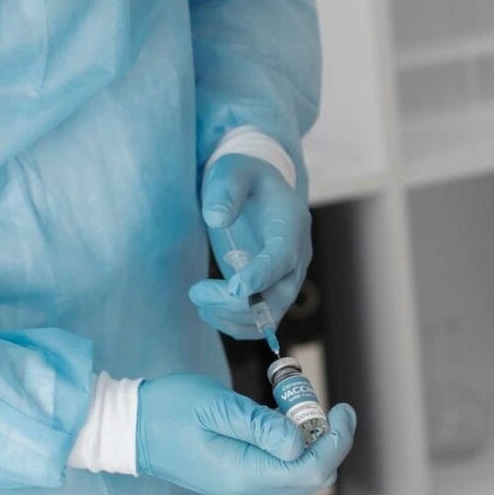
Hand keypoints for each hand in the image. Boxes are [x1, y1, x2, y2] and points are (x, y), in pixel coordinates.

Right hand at [133, 372, 354, 494]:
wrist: (131, 430)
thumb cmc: (169, 410)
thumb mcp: (216, 407)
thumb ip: (260, 425)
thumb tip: (298, 441)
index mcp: (244, 476)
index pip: (312, 470)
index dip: (336, 441)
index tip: (341, 409)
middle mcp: (247, 492)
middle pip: (311, 478)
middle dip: (328, 442)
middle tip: (325, 407)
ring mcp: (242, 492)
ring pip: (299, 479)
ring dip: (312, 447)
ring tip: (302, 410)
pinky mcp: (238, 483)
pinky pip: (280, 474)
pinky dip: (293, 451)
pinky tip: (283, 424)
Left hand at [189, 153, 310, 339]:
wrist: (256, 186)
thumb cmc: (244, 175)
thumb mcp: (233, 170)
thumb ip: (227, 190)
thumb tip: (217, 219)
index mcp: (291, 224)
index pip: (283, 257)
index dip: (262, 275)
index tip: (235, 288)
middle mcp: (296, 255)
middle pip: (280, 294)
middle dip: (239, 303)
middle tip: (197, 292)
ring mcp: (286, 276)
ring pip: (271, 314)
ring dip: (234, 317)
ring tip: (200, 302)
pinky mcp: (271, 289)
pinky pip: (262, 321)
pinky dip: (237, 325)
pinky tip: (209, 311)